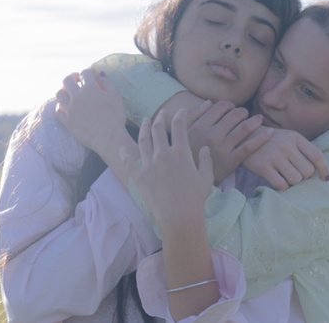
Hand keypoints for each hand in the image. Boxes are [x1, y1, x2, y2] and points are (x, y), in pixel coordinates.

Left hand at [55, 68, 127, 153]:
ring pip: (59, 94)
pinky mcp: (67, 121)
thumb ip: (107, 83)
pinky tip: (68, 106)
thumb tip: (99, 74)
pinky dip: (62, 105)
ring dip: (65, 90)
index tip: (92, 73)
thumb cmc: (116, 117)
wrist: (109, 139)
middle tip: (78, 79)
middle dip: (73, 77)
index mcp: (90, 89)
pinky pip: (58, 110)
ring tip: (71, 92)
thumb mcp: (116, 96)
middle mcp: (77, 97)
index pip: (84, 73)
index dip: (88, 71)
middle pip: (67, 80)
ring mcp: (70, 109)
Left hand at [121, 109, 213, 229]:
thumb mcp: (206, 177)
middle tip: (162, 113)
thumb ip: (206, 160)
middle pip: (158, 129)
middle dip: (160, 117)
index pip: (178, 125)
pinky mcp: (139, 176)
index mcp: (181, 152)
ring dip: (144, 128)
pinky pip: (128, 161)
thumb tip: (204, 148)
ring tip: (145, 121)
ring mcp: (149, 164)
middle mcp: (163, 154)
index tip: (180, 111)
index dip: (179, 115)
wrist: (179, 216)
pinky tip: (122, 147)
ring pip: (143, 140)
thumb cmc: (195, 198)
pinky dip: (124, 153)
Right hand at [186, 101, 272, 183]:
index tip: (232, 110)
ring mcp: (222, 149)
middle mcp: (211, 135)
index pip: (221, 106)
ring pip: (244, 128)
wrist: (187, 182)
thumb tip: (209, 102)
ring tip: (259, 120)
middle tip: (246, 115)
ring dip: (255, 121)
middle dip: (243, 112)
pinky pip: (248, 147)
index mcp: (200, 126)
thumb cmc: (186, 155)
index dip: (230, 105)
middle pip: (235, 115)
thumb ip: (193, 116)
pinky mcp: (230, 162)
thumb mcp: (182, 134)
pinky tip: (269, 132)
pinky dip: (261, 138)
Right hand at [243, 128, 328, 189]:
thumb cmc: (269, 141)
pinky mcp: (263, 167)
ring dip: (292, 181)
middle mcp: (286, 145)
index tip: (326, 178)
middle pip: (308, 171)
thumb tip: (320, 172)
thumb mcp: (286, 138)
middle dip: (303, 176)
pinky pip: (282, 185)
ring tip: (284, 175)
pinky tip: (276, 179)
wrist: (242, 138)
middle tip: (294, 173)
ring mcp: (275, 156)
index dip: (324, 169)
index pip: (317, 155)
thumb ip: (302, 150)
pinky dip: (282, 186)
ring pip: (296, 179)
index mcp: (295, 137)